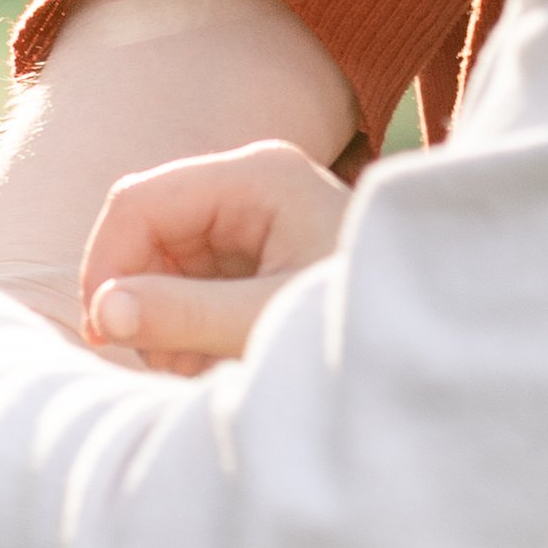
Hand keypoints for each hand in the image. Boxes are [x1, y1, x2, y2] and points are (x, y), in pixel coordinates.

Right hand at [79, 138, 350, 374]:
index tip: (102, 334)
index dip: (107, 263)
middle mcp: (254, 185)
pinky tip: (213, 362)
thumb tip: (104, 314)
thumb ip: (182, 315)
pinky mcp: (266, 254)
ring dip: (165, 318)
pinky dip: (191, 324)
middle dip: (141, 296)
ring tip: (196, 371)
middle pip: (152, 230)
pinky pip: (198, 281)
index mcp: (257, 177)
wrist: (444, 360)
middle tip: (158, 364)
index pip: (141, 201)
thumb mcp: (265, 325)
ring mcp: (260, 218)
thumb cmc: (362, 332)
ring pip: (170, 261)